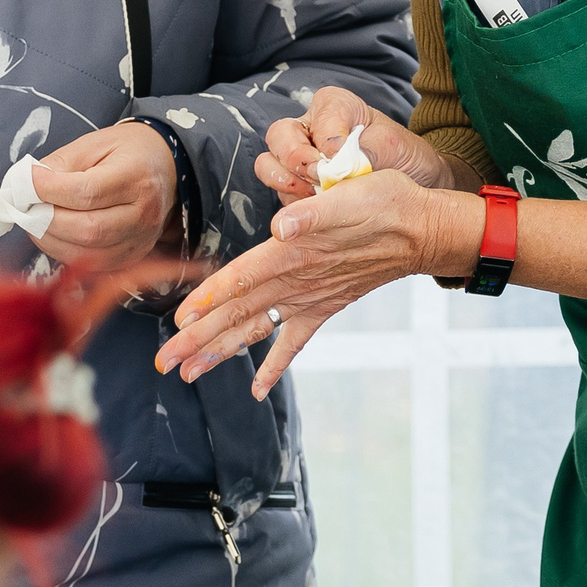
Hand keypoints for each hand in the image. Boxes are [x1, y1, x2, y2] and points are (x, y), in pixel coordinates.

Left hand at [28, 121, 177, 272]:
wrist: (163, 168)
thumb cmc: (125, 152)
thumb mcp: (91, 145)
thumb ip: (58, 166)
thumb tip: (25, 187)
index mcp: (136, 177)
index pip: (87, 192)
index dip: (49, 190)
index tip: (26, 182)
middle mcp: (144, 214)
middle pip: (88, 229)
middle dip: (46, 220)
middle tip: (25, 206)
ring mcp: (140, 240)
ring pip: (87, 253)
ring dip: (50, 239)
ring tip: (35, 219)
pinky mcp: (131, 257)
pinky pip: (91, 264)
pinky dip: (64, 251)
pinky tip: (54, 234)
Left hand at [153, 169, 475, 398]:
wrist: (422, 229)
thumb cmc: (384, 204)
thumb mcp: (349, 197)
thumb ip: (312, 214)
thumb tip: (282, 226)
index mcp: (294, 253)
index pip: (241, 280)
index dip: (208, 300)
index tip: (178, 322)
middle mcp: (296, 281)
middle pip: (238, 313)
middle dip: (198, 339)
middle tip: (164, 363)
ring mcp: (310, 299)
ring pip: (256, 329)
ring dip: (221, 352)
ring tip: (188, 374)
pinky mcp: (325, 305)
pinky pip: (294, 342)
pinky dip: (275, 366)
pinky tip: (257, 389)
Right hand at [257, 86, 464, 203]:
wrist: (412, 183)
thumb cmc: (402, 156)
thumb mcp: (393, 146)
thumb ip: (366, 150)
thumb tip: (336, 162)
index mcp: (334, 106)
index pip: (320, 116)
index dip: (328, 139)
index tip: (341, 158)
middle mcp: (309, 128)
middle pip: (280, 134)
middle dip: (294, 158)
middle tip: (316, 177)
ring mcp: (298, 158)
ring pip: (269, 164)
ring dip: (286, 181)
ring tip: (312, 195)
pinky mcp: (296, 187)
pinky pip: (281, 193)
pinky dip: (293, 203)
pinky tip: (313, 210)